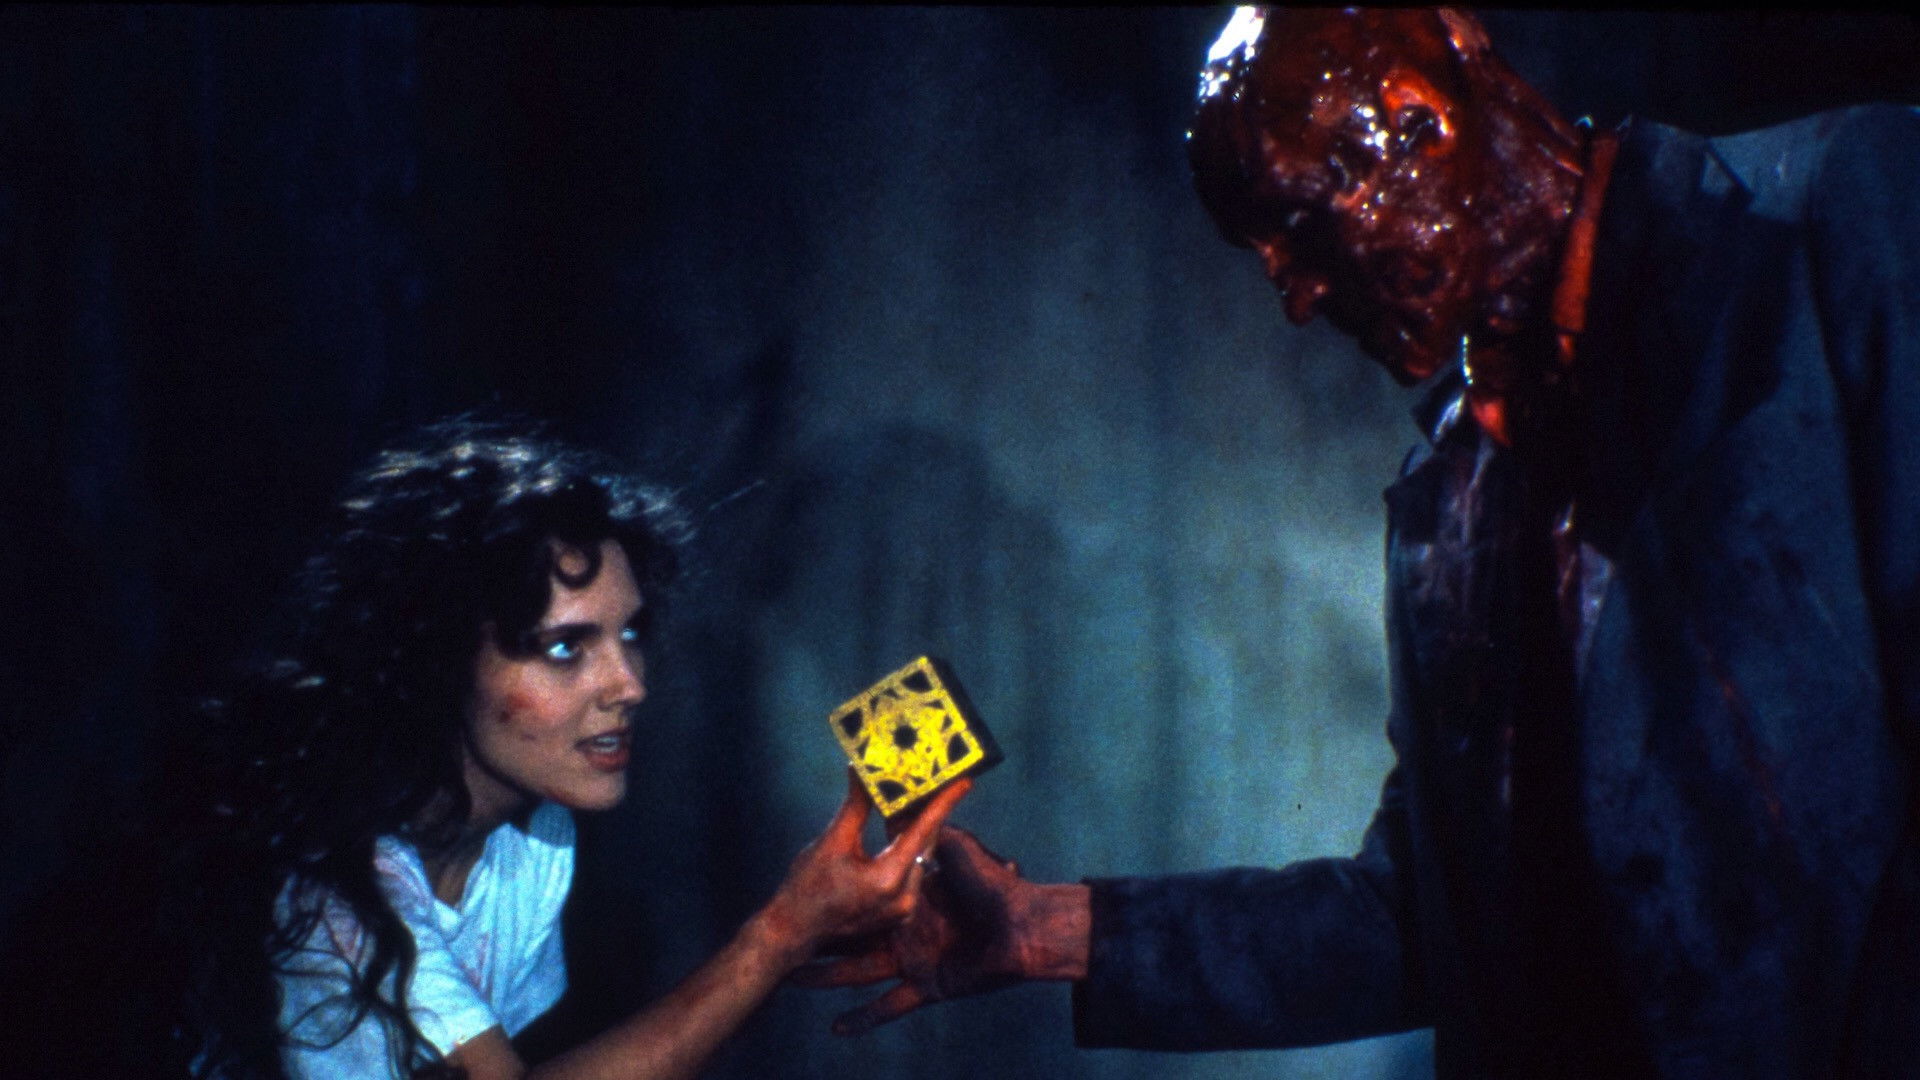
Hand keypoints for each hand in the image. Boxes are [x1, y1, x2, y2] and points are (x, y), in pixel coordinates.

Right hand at [757, 774, 970, 968]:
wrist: (792, 932)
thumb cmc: (807, 888)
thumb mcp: (833, 842)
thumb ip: (856, 806)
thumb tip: (862, 770)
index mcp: (889, 879)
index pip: (924, 831)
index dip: (943, 803)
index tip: (963, 781)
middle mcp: (903, 898)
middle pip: (926, 845)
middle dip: (927, 812)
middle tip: (930, 782)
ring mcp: (902, 910)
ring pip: (920, 859)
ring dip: (915, 831)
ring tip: (910, 801)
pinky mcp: (897, 915)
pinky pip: (911, 874)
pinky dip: (907, 851)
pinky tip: (896, 830)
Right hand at [789, 826, 1087, 1034]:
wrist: (1028, 933)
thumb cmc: (997, 888)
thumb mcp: (960, 852)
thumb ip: (933, 832)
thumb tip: (912, 808)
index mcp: (911, 894)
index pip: (866, 890)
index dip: (839, 885)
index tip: (807, 879)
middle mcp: (907, 927)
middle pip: (853, 935)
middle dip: (820, 940)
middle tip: (787, 936)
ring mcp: (914, 959)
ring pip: (859, 970)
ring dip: (826, 977)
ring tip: (794, 978)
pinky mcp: (926, 987)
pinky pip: (888, 1007)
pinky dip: (862, 1018)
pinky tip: (836, 1028)